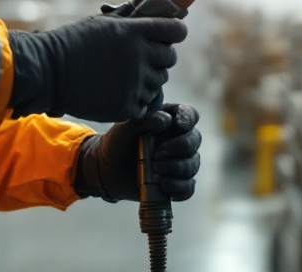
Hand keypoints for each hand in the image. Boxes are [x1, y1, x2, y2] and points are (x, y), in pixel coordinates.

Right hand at [6, 15, 186, 122]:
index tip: (168, 35)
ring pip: (159, 82)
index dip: (174, 32)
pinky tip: (119, 92)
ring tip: (125, 77)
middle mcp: (140, 56)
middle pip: (170, 57)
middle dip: (160, 57)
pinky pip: (146, 103)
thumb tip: (149, 18)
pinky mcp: (128, 106)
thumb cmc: (71, 43)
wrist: (48, 72)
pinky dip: (136, 99)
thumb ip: (129, 23)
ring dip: (148, 79)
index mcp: (134, 31)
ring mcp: (135, 83)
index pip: (176, 30)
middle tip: (144, 59)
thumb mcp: (102, 23)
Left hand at [74, 103, 201, 201]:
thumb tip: (167, 120)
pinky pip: (188, 188)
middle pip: (195, 140)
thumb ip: (145, 119)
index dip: (188, 119)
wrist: (107, 170)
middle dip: (180, 147)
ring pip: (193, 164)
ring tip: (155, 171)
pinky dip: (179, 188)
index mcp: (169, 120)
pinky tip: (164, 186)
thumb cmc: (117, 143)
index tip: (177, 126)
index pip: (190, 114)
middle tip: (157, 154)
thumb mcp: (125, 127)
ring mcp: (179, 162)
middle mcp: (178, 140)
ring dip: (176, 168)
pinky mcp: (176, 183)